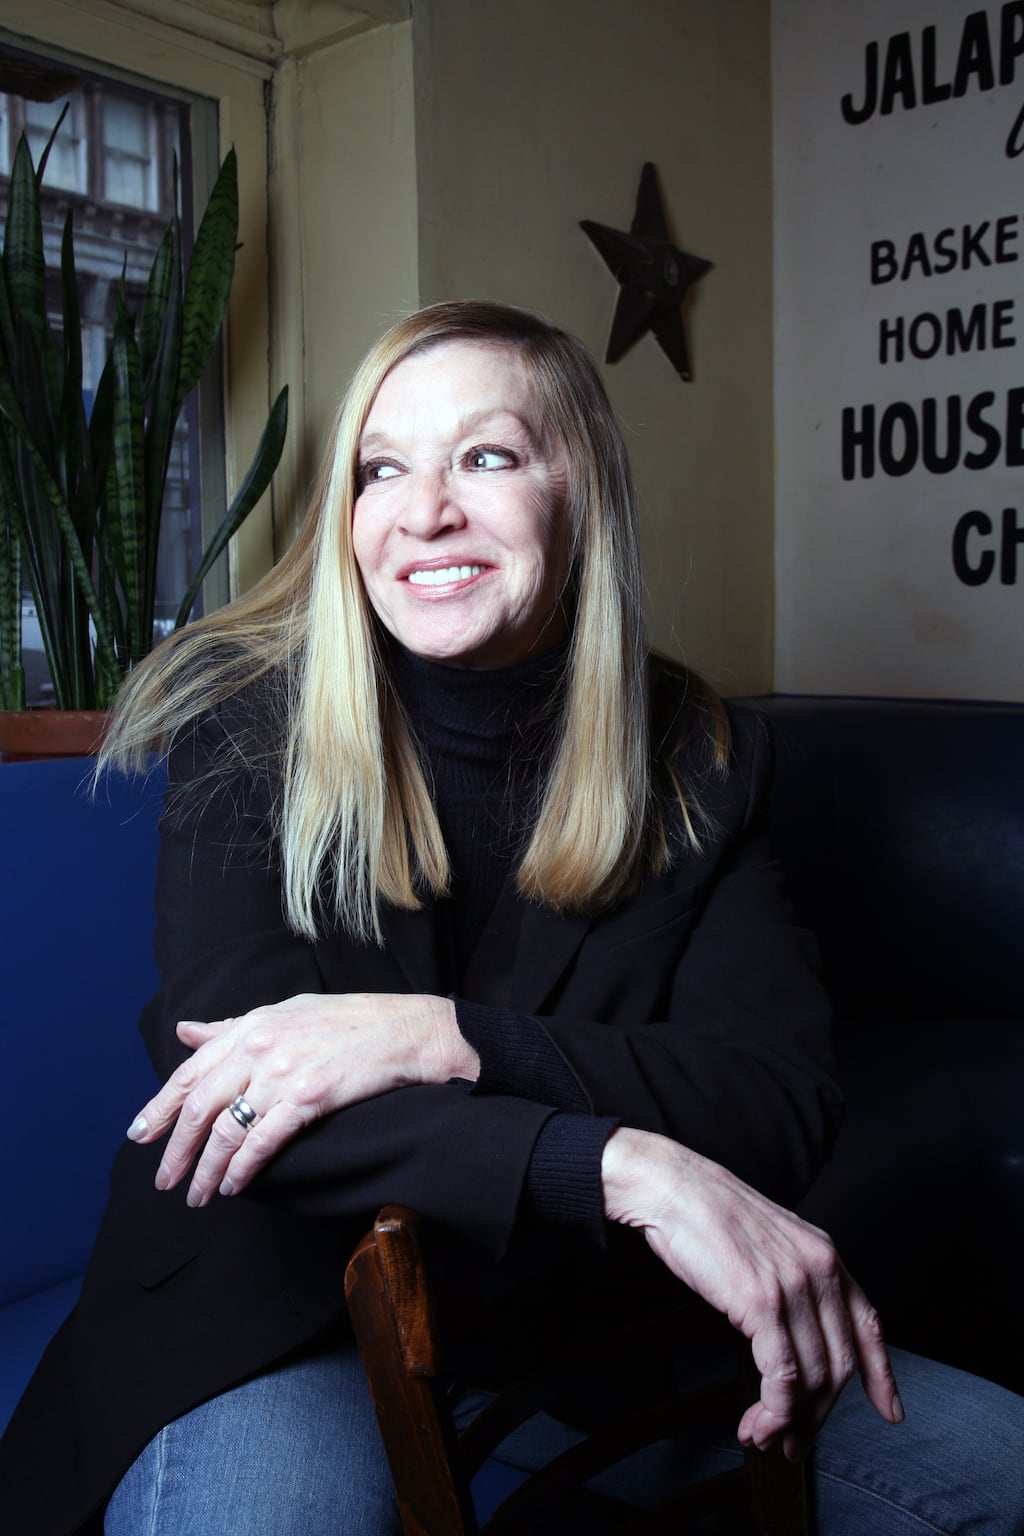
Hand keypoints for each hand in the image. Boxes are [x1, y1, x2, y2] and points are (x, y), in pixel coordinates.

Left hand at [126, 992, 477, 1207]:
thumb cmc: (349, 1021)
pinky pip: (263, 1142)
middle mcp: (261, 1047)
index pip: (190, 1072)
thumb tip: (186, 1032)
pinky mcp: (309, 1098)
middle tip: (165, 1181)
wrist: (406, 1030)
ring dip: (207, 1171)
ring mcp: (284, 1072)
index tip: (139, 1135)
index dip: (159, 1107)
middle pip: (200, 1107)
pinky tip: (234, 1186)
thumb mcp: (286, 1012)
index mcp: (252, 1025)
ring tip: (198, 1195)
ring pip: (227, 1131)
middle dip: (176, 1150)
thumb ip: (232, 1027)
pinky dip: (243, 1169)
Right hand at [601, 1127, 902, 1460]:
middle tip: (793, 1442)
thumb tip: (798, 1331)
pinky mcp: (762, 1303)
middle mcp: (820, 1270)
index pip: (869, 1325)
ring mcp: (794, 1286)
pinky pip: (782, 1376)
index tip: (890, 1410)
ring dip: (790, 1421)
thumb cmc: (710, 1215)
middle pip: (841, 1364)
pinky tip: (757, 1420)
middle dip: (820, 1414)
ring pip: (814, 1377)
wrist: (673, 1187)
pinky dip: (774, 1410)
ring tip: (764, 1436)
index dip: (883, 1375)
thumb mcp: (770, 1243)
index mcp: (825, 1255)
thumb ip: (794, 1280)